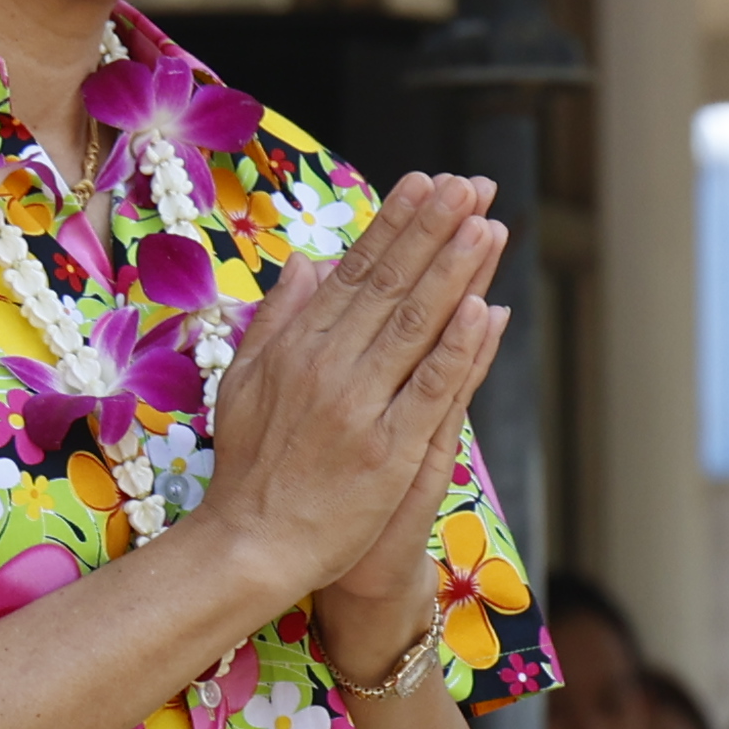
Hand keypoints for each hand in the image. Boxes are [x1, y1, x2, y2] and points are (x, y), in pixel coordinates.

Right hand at [189, 174, 506, 616]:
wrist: (251, 544)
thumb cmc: (249, 468)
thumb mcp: (243, 381)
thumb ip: (277, 319)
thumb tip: (308, 263)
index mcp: (297, 347)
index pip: (354, 272)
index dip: (393, 224)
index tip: (425, 184)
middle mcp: (329, 367)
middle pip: (390, 286)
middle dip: (433, 230)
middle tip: (469, 185)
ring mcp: (361, 407)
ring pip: (415, 326)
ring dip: (454, 272)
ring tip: (486, 225)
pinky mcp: (390, 451)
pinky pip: (431, 389)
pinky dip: (458, 348)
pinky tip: (484, 310)